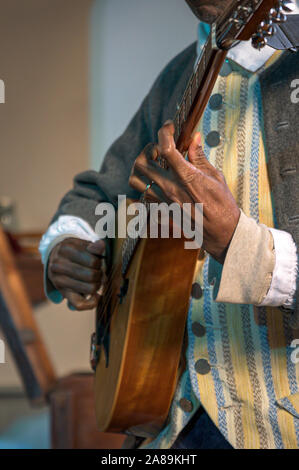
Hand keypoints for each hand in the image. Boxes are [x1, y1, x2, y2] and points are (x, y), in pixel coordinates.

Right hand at [47, 237, 104, 309]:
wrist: (57, 259)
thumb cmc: (75, 252)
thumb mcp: (83, 244)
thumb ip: (94, 246)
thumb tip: (101, 246)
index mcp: (65, 250)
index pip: (92, 261)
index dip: (100, 263)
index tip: (98, 261)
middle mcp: (58, 265)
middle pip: (92, 276)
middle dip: (100, 274)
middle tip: (98, 271)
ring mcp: (59, 281)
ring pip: (89, 289)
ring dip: (98, 285)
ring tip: (96, 280)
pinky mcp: (63, 293)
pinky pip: (79, 304)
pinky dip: (92, 302)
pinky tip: (97, 295)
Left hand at [129, 121, 239, 262]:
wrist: (222, 233)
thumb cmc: (223, 205)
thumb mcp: (215, 176)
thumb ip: (199, 156)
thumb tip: (194, 138)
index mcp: (186, 176)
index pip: (165, 148)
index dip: (164, 132)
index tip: (169, 127)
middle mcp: (171, 189)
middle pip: (141, 163)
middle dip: (147, 150)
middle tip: (157, 149)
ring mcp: (163, 202)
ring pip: (135, 181)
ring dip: (139, 169)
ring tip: (152, 166)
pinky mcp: (161, 213)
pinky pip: (140, 200)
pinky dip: (141, 189)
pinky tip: (153, 184)